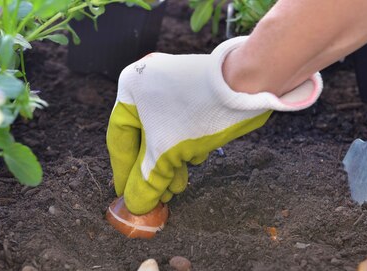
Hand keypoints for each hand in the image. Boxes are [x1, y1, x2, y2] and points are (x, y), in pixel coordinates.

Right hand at [106, 36, 322, 214]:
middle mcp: (147, 82)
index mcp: (130, 88)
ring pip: (163, 132)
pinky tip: (194, 161)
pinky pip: (180, 123)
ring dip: (169, 162)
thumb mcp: (166, 153)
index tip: (124, 194)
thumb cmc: (197, 112)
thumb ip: (146, 181)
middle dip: (152, 170)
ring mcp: (171, 83)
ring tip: (178, 186)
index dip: (122, 171)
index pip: (119, 138)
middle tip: (156, 196)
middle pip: (142, 137)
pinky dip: (184, 145)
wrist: (247, 84)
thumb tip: (134, 205)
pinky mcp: (193, 89)